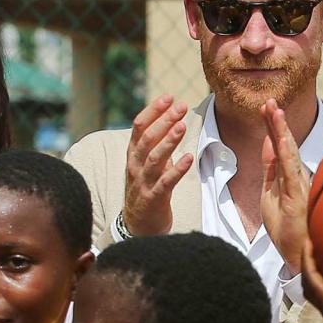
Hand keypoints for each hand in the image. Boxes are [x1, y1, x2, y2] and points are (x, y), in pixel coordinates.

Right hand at [122, 95, 193, 235]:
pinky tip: (189, 157)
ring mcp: (143, 182)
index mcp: (133, 154)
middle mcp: (135, 166)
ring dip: (169, 141)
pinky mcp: (153, 198)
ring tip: (182, 126)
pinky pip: (165, 182)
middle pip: (147, 139)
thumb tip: (170, 120)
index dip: (153, 111)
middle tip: (180, 107)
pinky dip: (177, 169)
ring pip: (154, 158)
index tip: (169, 97)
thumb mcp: (148, 163)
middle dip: (164, 121)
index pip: (139, 127)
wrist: (139, 225)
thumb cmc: (147, 189)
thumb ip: (156, 144)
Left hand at [260, 99, 309, 273]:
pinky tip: (280, 139)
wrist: (297, 258)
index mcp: (289, 177)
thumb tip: (268, 144)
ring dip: (281, 131)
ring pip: (289, 153)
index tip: (265, 107)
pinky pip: (291, 172)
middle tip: (268, 100)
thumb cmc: (286, 229)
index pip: (279, 146)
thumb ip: (270, 170)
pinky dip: (285, 154)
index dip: (272, 126)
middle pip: (285, 144)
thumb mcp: (270, 194)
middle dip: (276, 122)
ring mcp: (300, 186)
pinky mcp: (298, 197)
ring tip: (274, 111)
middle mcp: (297, 177)